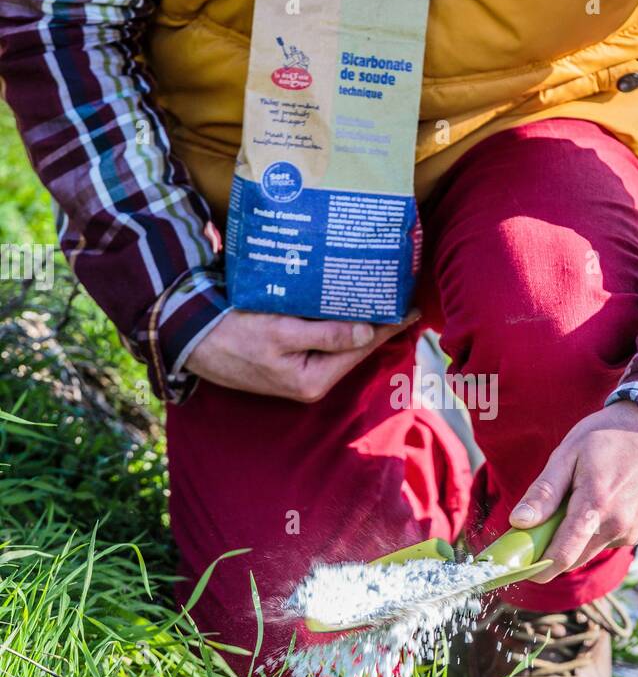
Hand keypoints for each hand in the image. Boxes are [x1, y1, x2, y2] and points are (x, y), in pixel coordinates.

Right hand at [187, 308, 418, 400]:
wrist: (188, 337)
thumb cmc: (232, 334)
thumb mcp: (280, 332)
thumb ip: (325, 334)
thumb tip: (365, 331)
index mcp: (312, 381)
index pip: (360, 349)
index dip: (386, 327)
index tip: (409, 307)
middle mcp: (310, 382)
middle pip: (352, 348)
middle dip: (374, 323)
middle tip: (398, 295)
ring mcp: (297, 371)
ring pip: (337, 343)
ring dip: (355, 321)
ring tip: (378, 297)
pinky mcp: (285, 359)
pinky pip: (319, 339)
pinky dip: (333, 321)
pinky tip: (342, 304)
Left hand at [509, 400, 637, 580]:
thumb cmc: (609, 435)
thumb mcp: (569, 453)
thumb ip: (544, 492)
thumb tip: (518, 522)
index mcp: (596, 506)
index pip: (561, 555)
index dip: (536, 568)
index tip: (517, 566)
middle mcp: (618, 526)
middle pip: (573, 559)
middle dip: (551, 550)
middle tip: (539, 524)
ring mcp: (632, 532)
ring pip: (588, 551)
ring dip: (573, 538)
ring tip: (575, 501)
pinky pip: (605, 542)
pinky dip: (592, 531)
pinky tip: (598, 502)